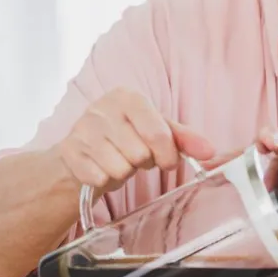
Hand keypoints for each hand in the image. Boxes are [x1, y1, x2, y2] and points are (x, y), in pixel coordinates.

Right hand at [55, 88, 215, 191]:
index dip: (167, 155)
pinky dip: (104, 179)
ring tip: (118, 160)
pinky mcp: (68, 152)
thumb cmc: (126, 137)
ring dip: (123, 172)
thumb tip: (210, 151)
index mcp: (127, 96)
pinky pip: (99, 179)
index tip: (166, 161)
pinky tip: (100, 167)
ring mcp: (81, 129)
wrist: (82, 151)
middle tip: (135, 156)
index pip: (158, 133)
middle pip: (139, 154)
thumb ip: (185, 139)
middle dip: (143, 163)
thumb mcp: (158, 131)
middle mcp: (102, 108)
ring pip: (119, 168)